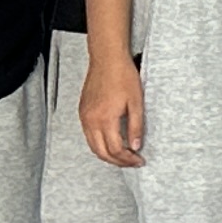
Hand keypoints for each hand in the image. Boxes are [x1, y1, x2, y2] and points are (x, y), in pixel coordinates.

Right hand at [80, 50, 145, 169]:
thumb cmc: (123, 76)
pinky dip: (99, 144)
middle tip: (132, 163)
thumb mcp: (136, 102)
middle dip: (117, 162)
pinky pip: (88, 135)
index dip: (128, 159)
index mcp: (105, 119)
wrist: (107, 59)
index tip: (139, 161)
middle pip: (101, 152)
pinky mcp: (82, 112)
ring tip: (123, 156)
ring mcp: (84, 117)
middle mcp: (91, 120)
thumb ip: (136, 126)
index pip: (115, 149)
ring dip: (107, 155)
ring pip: (93, 146)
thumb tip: (136, 146)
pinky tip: (111, 143)